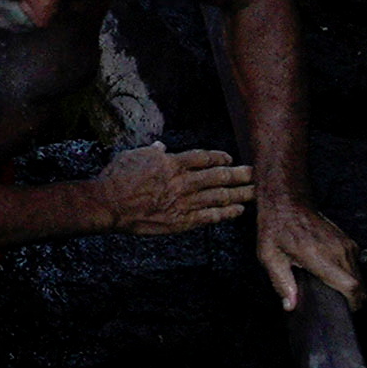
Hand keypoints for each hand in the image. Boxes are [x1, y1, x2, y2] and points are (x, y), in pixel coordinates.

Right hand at [91, 141, 256, 238]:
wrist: (110, 204)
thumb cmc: (117, 178)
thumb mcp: (133, 156)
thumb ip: (152, 152)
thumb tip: (161, 147)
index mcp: (172, 163)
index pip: (203, 158)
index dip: (220, 157)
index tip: (230, 158)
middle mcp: (183, 181)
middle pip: (219, 176)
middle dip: (240, 175)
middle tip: (257, 173)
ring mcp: (185, 202)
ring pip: (220, 196)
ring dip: (240, 194)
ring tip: (256, 192)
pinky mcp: (182, 220)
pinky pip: (211, 216)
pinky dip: (226, 213)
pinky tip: (238, 211)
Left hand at [258, 192, 364, 309]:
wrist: (287, 203)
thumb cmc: (276, 229)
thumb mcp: (269, 256)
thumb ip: (281, 282)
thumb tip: (290, 305)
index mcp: (319, 256)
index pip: (351, 286)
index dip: (352, 303)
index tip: (342, 310)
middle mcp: (338, 251)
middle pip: (360, 285)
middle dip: (352, 299)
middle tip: (334, 304)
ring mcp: (346, 245)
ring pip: (360, 276)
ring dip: (351, 287)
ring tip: (332, 290)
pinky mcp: (348, 242)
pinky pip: (356, 266)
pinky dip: (349, 275)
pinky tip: (332, 276)